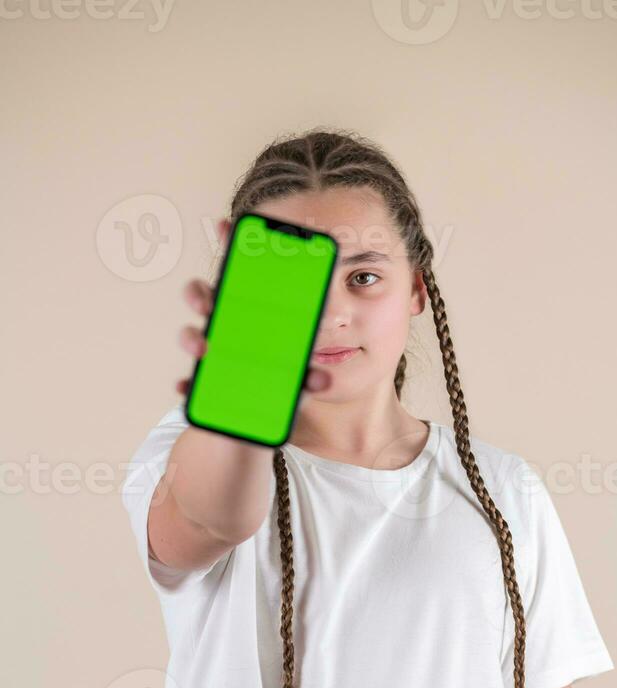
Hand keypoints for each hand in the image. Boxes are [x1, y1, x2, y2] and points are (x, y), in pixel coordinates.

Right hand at [175, 220, 331, 416]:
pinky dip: (186, 384)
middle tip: (209, 302)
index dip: (231, 246)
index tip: (226, 224)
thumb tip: (323, 379)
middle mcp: (226, 329)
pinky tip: (186, 387)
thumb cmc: (280, 389)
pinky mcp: (200, 385)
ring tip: (203, 347)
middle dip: (200, 293)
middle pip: (206, 298)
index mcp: (252, 315)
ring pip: (191, 334)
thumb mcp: (299, 381)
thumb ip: (309, 378)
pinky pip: (188, 381)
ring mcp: (210, 354)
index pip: (240, 274)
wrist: (259, 426)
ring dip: (190, 336)